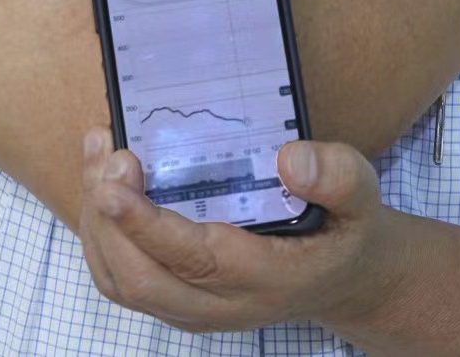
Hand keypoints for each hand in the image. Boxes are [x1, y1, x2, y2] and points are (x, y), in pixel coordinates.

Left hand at [76, 128, 404, 335]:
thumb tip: (288, 160)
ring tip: (98, 153)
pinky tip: (103, 178)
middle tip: (108, 153)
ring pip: (122, 282)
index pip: (193, 260)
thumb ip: (336, 177)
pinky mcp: (177, 298)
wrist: (345, 276)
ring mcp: (195, 308)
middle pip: (141, 279)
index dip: (146, 223)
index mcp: (265, 278)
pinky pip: (121, 278)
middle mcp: (222, 304)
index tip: (114, 181)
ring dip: (97, 221)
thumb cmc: (346, 228)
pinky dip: (101, 231)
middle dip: (110, 217)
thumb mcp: (362, 196)